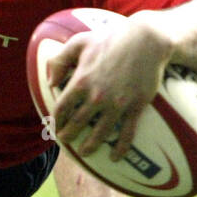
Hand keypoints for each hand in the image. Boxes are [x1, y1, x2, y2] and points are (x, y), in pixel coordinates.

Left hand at [46, 15, 172, 160]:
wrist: (146, 41)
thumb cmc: (111, 39)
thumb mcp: (79, 42)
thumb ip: (59, 60)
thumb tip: (50, 82)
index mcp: (81, 81)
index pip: (62, 108)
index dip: (56, 120)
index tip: (55, 126)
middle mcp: (96, 97)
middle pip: (77, 124)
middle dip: (68, 135)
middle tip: (65, 141)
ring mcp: (117, 104)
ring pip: (100, 134)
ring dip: (90, 146)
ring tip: (85, 152)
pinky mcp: (135, 107)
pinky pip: (126, 134)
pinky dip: (120, 148)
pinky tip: (115, 156)